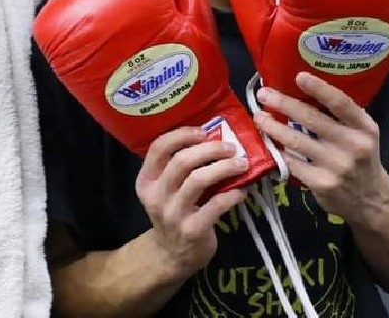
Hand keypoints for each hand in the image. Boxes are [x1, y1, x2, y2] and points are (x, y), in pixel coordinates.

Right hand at [135, 127, 248, 277]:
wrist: (172, 255)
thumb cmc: (173, 212)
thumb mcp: (164, 189)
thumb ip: (178, 167)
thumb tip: (213, 138)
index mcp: (146, 180)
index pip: (159, 148)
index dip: (182, 135)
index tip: (204, 132)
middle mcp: (156, 195)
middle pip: (181, 161)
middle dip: (210, 150)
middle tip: (231, 147)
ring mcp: (173, 214)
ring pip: (198, 180)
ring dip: (224, 168)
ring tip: (242, 164)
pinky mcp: (192, 229)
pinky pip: (216, 204)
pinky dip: (232, 194)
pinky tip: (241, 191)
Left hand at [253, 72, 388, 223]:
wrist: (371, 201)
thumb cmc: (361, 159)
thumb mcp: (361, 135)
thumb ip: (341, 117)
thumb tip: (302, 91)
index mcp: (364, 128)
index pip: (341, 103)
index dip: (319, 88)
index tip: (299, 76)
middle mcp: (353, 145)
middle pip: (311, 119)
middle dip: (283, 104)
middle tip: (263, 95)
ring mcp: (337, 166)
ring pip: (295, 140)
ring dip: (272, 127)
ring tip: (259, 118)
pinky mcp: (321, 183)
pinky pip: (292, 162)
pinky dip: (278, 151)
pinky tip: (269, 143)